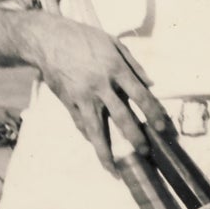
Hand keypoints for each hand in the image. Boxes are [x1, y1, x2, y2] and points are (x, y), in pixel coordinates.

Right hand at [25, 17, 167, 174]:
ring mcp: (82, 97)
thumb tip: (150, 84)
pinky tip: (97, 148)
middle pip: (122, 118)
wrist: (47, 40)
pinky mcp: (68, 103)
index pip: (141, 96)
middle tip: (145, 152)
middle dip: (135, 138)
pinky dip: (90, 138)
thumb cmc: (83, 38)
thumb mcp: (112, 42)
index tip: (162, 129)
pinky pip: (81, 125)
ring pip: (96, 130)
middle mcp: (101, 86)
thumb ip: (133, 64)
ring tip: (114, 170)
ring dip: (106, 152)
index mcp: (115, 69)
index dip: (153, 113)